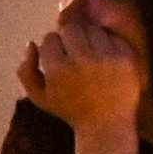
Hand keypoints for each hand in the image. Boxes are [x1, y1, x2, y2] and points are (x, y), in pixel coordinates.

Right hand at [16, 3, 143, 133]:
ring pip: (92, 29)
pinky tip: (105, 59)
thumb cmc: (69, 110)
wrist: (106, 125)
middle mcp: (82, 60)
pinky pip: (112, 37)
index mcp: (58, 70)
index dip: (52, 47)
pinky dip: (107, 44)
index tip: (58, 58)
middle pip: (71, 28)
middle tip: (73, 51)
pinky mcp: (125, 58)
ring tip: (90, 54)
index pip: (50, 38)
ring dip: (89, 38)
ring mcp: (106, 58)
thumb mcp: (39, 97)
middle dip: (69, 37)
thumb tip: (31, 43)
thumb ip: (26, 71)